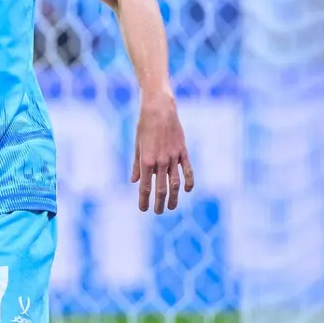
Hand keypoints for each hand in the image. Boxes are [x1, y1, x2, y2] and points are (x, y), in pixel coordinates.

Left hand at [131, 93, 193, 213]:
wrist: (159, 110)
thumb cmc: (144, 127)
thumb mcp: (137, 145)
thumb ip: (137, 165)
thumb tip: (134, 181)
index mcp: (147, 161)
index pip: (145, 187)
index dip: (144, 200)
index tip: (144, 209)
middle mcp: (161, 162)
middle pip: (161, 189)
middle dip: (159, 203)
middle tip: (158, 212)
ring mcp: (173, 157)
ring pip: (176, 183)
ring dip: (174, 197)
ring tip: (172, 207)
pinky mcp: (183, 152)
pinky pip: (187, 171)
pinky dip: (189, 182)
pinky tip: (187, 190)